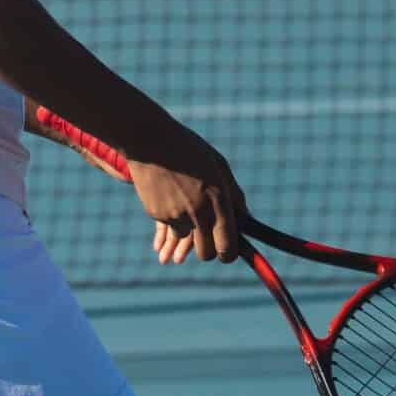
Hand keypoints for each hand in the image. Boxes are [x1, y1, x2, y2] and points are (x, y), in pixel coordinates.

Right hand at [126, 132, 243, 263]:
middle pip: (206, 253)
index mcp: (218, 198)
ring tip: (182, 200)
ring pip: (185, 238)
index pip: (227, 244)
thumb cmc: (188, 150)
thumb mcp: (217, 166)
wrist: (149, 141)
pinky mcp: (157, 214)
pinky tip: (167, 192)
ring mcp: (175, 215)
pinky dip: (170, 216)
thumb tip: (245, 218)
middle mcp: (198, 211)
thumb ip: (233, 194)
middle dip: (207, 250)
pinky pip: (168, 225)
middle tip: (207, 240)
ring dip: (187, 228)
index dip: (228, 253)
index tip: (226, 253)